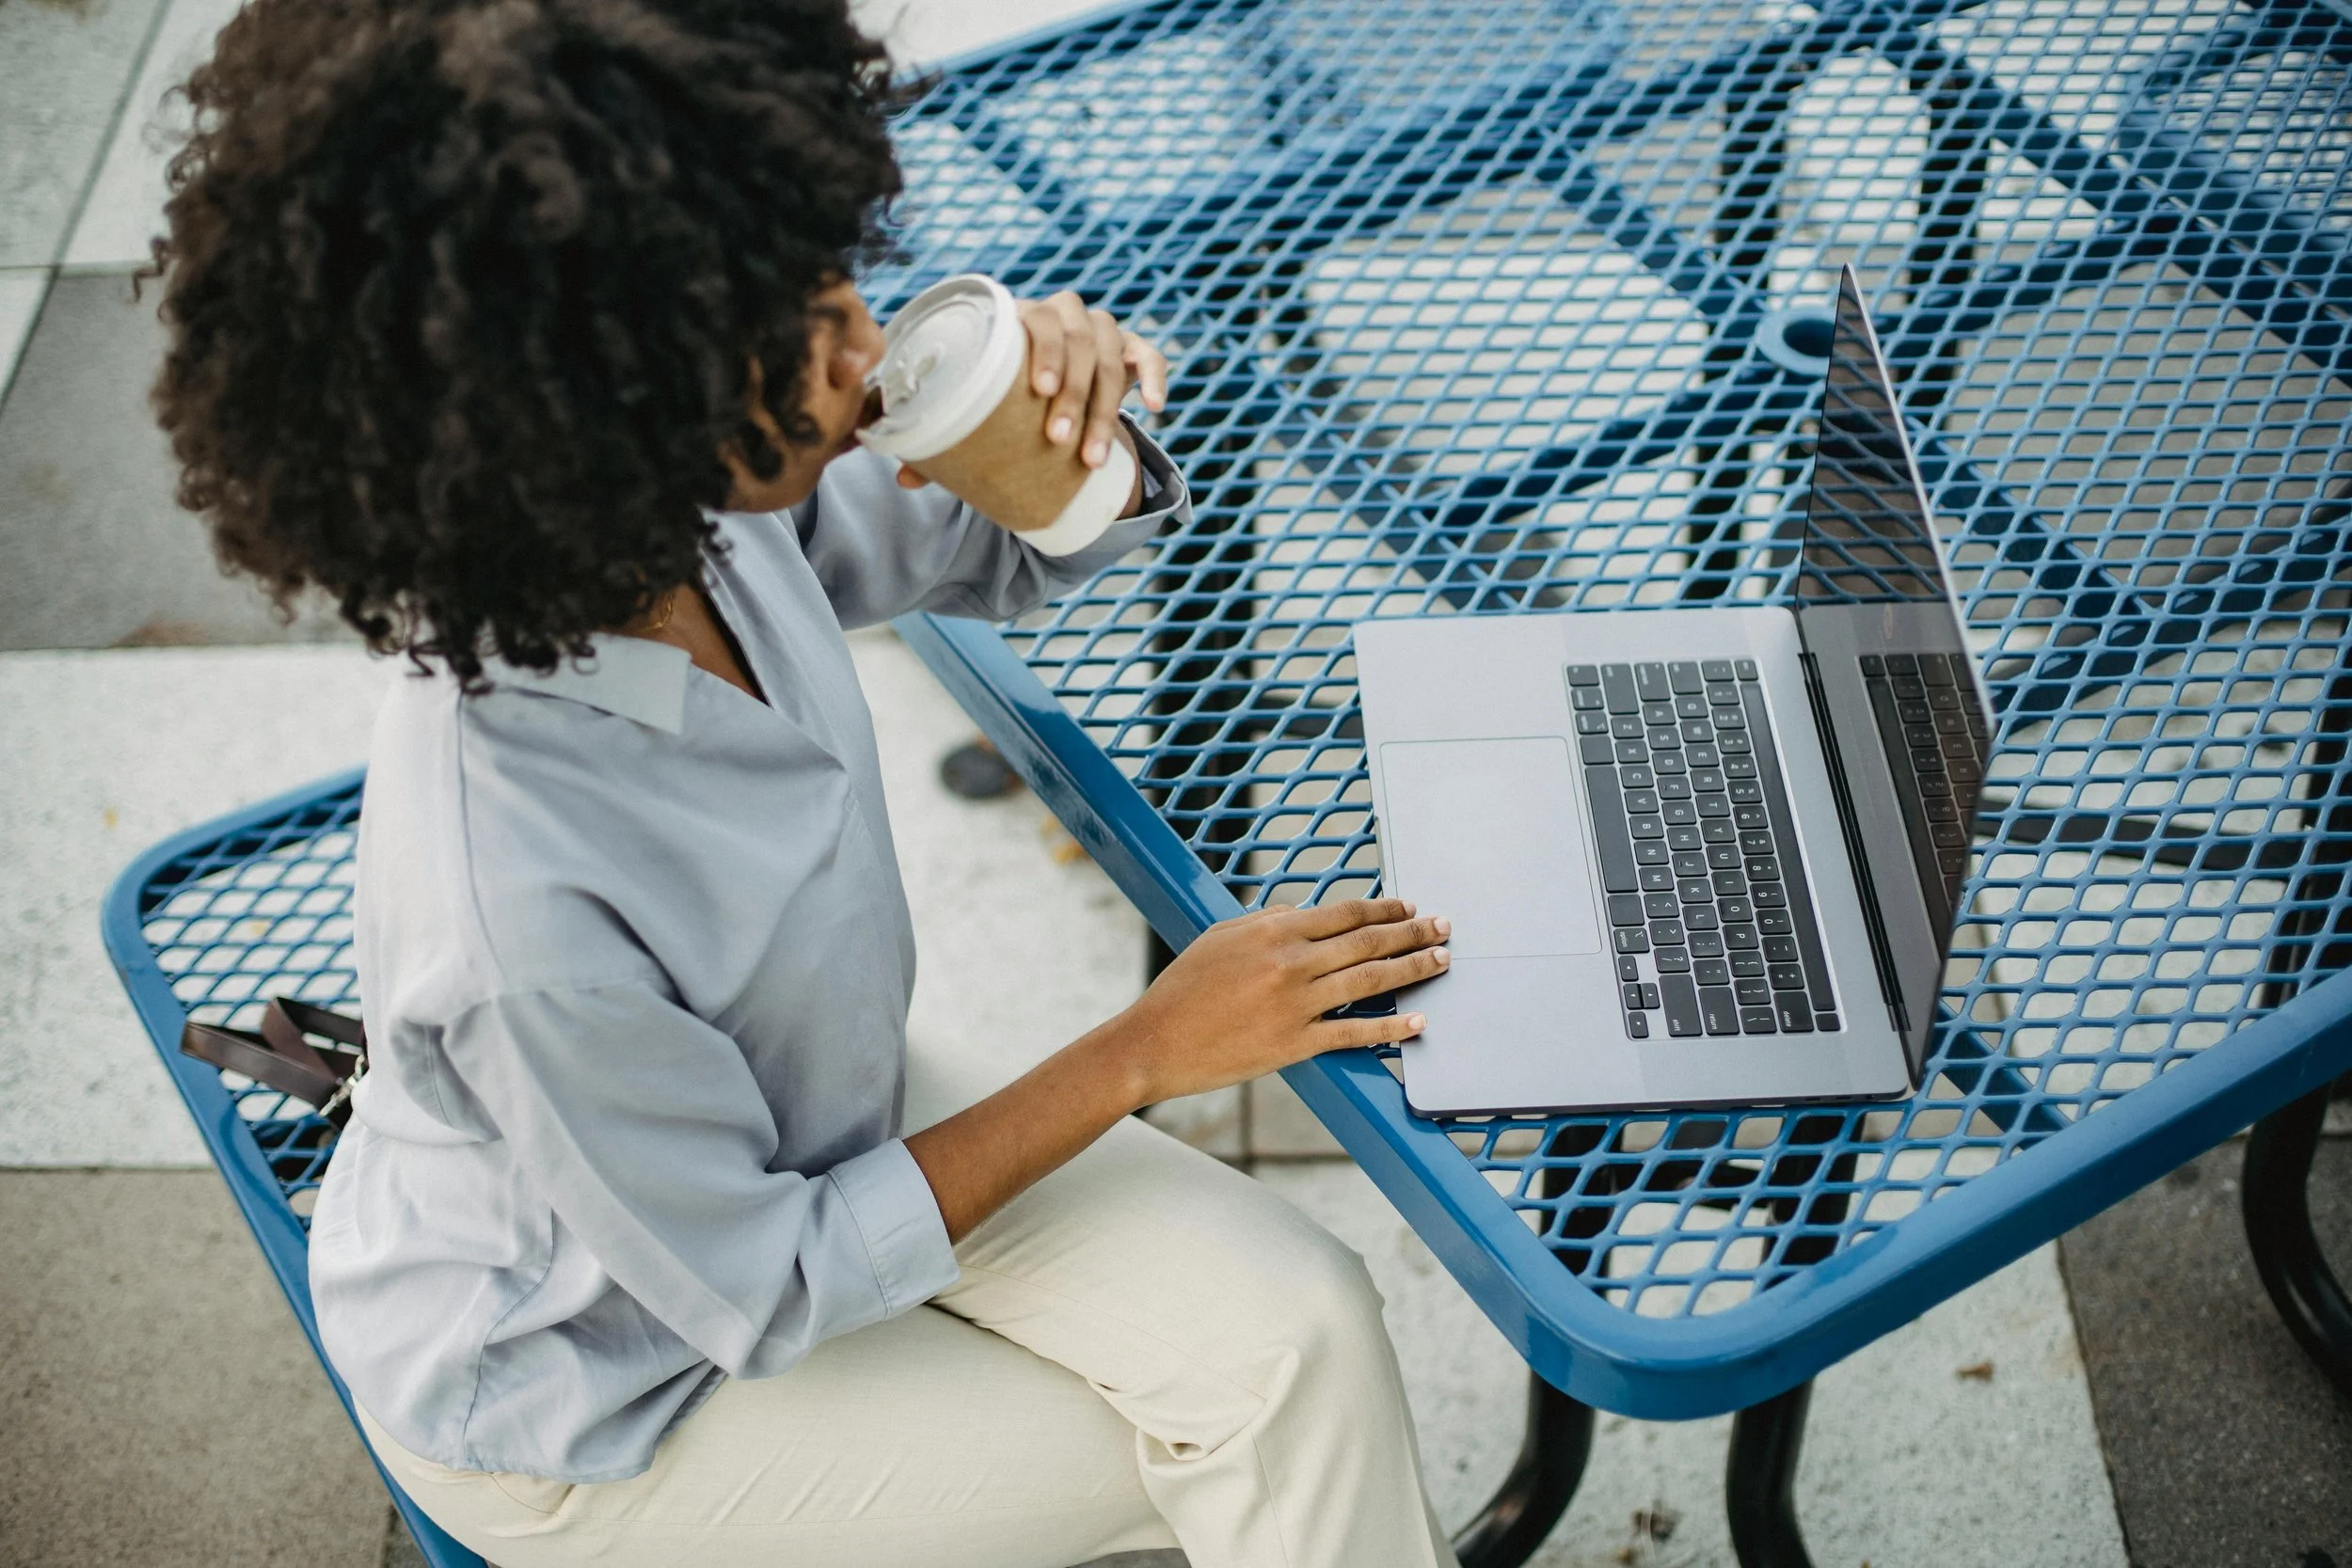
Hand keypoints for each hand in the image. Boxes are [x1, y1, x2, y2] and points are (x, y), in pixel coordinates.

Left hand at [895, 291, 1170, 489]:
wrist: (1039, 374)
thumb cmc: (997, 388)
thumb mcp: (973, 402)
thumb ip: (942, 431)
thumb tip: (904, 478)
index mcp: (1019, 316)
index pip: (1039, 317)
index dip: (1044, 350)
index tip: (1039, 392)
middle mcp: (1064, 315)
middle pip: (1080, 342)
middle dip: (1073, 394)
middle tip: (1060, 441)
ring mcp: (1100, 330)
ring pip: (1113, 357)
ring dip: (1106, 408)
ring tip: (1091, 458)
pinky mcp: (1129, 348)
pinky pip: (1150, 354)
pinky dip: (1154, 376)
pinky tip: (1154, 409)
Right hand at [1105, 900, 1449, 1105]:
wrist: (1155, 1042)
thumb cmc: (1184, 988)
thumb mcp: (1221, 937)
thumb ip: (1267, 920)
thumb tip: (1304, 913)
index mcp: (1274, 930)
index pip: (1344, 912)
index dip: (1384, 908)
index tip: (1410, 907)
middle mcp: (1291, 962)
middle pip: (1367, 941)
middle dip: (1413, 932)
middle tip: (1445, 927)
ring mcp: (1296, 1004)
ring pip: (1370, 981)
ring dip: (1413, 969)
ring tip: (1443, 961)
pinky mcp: (1296, 1043)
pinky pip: (1354, 1034)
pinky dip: (1390, 1029)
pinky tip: (1417, 1022)